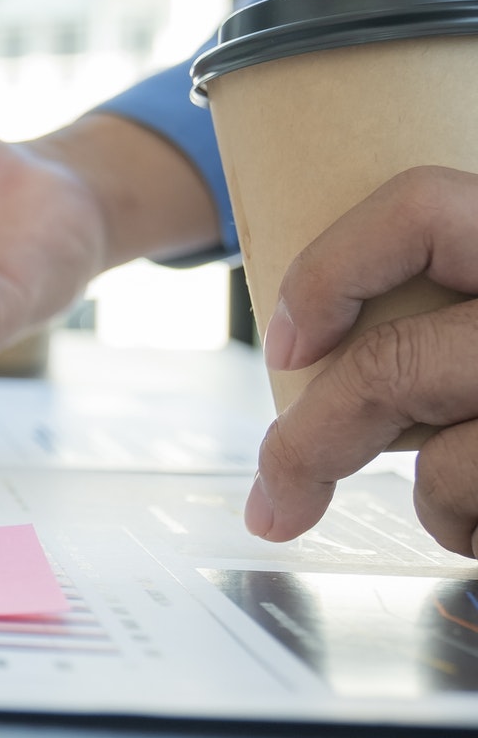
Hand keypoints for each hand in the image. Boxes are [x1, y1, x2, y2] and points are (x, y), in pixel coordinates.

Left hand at [249, 167, 477, 556]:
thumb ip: (439, 298)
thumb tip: (308, 343)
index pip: (423, 206)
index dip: (332, 271)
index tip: (288, 344)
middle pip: (395, 362)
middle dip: (319, 438)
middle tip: (279, 494)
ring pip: (445, 455)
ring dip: (431, 495)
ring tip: (456, 508)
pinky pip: (476, 499)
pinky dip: (469, 530)